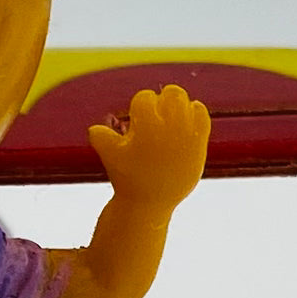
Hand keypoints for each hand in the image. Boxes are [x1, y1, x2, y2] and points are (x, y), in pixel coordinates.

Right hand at [87, 84, 210, 208]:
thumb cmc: (127, 179)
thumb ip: (101, 138)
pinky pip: (202, 117)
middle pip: (173, 93)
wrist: (149, 204)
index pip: (145, 98)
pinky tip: (185, 121)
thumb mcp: (110, 156)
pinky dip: (194, 114)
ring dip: (177, 106)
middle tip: (157, 110)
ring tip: (169, 117)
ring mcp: (186, 135)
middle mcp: (170, 127)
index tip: (136, 117)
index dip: (138, 106)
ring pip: (188, 103)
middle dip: (162, 99)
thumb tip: (94, 129)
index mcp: (147, 126)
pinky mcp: (199, 144)